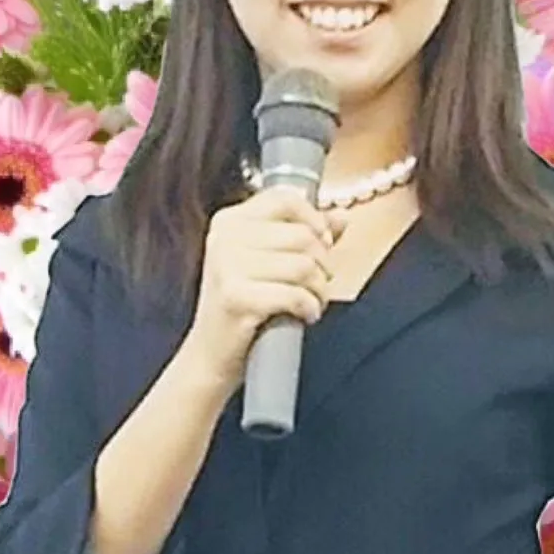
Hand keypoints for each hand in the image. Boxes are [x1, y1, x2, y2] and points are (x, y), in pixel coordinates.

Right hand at [180, 187, 348, 392]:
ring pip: (303, 265)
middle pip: (301, 235)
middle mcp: (224, 237)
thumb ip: (305, 235)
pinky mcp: (236, 297)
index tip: (324, 244)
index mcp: (229, 221)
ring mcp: (226, 266)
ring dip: (319, 288)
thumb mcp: (269, 262)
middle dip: (323, 263)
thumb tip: (342, 218)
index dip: (314, 220)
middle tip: (318, 284)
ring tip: (312, 301)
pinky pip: (295, 294)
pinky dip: (310, 307)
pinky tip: (305, 315)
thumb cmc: (244, 305)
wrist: (210, 355)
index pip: (285, 199)